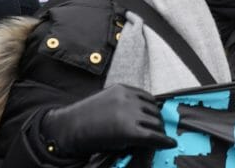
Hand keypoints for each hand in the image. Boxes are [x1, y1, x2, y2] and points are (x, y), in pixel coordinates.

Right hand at [40, 84, 175, 158]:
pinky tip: (168, 144)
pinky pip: (152, 136)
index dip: (155, 111)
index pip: (149, 99)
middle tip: (160, 132)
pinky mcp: (127, 130)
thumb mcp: (107, 104)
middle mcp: (128, 99)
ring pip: (155, 123)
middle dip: (158, 123)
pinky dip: (163, 141)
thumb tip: (144, 118)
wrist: (66, 129)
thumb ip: (126, 106)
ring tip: (160, 139)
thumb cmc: (84, 119)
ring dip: (159, 132)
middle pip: (154, 111)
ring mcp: (128, 113)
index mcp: (123, 90)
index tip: (158, 118)